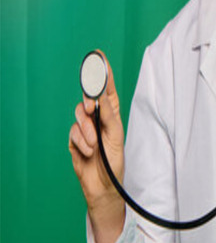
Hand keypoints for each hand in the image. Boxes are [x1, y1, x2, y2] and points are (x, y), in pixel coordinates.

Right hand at [69, 50, 125, 225]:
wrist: (104, 186)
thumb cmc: (115, 161)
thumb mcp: (115, 136)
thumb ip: (108, 115)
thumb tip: (101, 96)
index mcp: (112, 115)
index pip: (107, 89)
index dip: (103, 73)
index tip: (99, 56)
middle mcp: (98, 119)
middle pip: (88, 99)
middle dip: (89, 102)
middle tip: (92, 108)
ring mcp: (85, 129)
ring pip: (78, 116)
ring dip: (86, 131)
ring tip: (95, 144)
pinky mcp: (75, 140)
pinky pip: (73, 133)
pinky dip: (81, 142)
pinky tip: (88, 151)